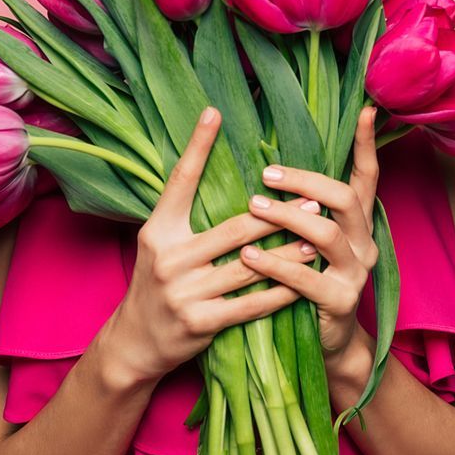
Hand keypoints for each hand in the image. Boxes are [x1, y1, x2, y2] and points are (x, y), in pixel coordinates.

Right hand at [94, 106, 318, 387]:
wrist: (136, 342)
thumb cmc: (158, 283)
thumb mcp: (160, 243)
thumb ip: (186, 215)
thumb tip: (225, 174)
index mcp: (158, 230)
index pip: (180, 181)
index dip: (197, 146)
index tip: (215, 112)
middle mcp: (169, 258)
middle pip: (234, 229)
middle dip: (277, 214)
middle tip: (313, 199)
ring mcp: (184, 292)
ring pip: (250, 267)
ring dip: (289, 253)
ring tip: (317, 240)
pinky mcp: (200, 322)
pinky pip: (250, 304)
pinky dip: (280, 293)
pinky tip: (303, 284)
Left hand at [236, 106, 382, 355]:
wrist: (326, 347)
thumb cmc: (307, 284)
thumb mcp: (309, 243)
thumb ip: (302, 209)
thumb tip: (269, 164)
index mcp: (358, 224)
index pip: (367, 177)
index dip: (366, 144)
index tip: (364, 109)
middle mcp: (364, 244)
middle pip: (344, 198)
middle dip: (304, 181)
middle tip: (265, 173)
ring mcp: (356, 274)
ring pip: (327, 233)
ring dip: (286, 217)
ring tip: (252, 207)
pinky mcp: (340, 303)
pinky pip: (307, 278)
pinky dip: (275, 266)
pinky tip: (248, 257)